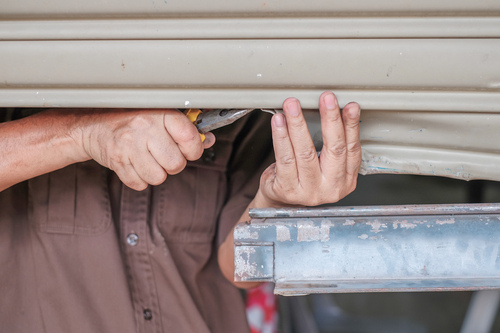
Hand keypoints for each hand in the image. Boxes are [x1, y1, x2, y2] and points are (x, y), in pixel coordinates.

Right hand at [72, 109, 214, 190]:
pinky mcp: (117, 162)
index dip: (194, 150)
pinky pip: (140, 184)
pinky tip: (135, 165)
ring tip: (148, 160)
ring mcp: (129, 145)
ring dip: (156, 173)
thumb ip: (186, 128)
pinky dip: (140, 179)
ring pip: (159, 177)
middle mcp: (145, 127)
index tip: (188, 150)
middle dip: (173, 164)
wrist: (93, 126)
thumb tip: (207, 140)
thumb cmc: (132, 121)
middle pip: (176, 164)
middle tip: (164, 155)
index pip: (190, 138)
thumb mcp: (160, 117)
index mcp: (160, 114)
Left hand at [255, 91, 360, 206]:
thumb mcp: (326, 166)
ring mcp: (308, 191)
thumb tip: (333, 110)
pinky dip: (281, 137)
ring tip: (293, 106)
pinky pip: (284, 158)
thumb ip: (333, 147)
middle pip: (333, 150)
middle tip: (326, 98)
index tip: (349, 106)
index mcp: (345, 181)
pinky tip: (278, 122)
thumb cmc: (305, 179)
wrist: (282, 203)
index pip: (352, 149)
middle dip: (330, 120)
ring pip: (305, 152)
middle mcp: (330, 188)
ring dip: (298, 125)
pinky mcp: (287, 189)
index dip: (351, 126)